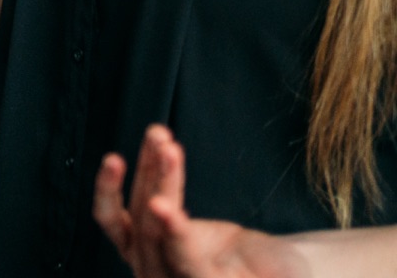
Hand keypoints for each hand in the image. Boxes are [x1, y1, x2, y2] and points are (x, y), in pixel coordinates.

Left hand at [93, 125, 309, 277]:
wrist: (262, 271)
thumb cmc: (283, 273)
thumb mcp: (287, 273)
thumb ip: (280, 272)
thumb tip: (288, 269)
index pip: (186, 266)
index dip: (176, 235)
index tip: (161, 204)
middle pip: (156, 233)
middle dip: (163, 184)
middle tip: (170, 145)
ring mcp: (147, 265)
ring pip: (135, 217)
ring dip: (146, 171)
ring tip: (158, 134)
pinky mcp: (137, 244)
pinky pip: (112, 218)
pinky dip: (109, 189)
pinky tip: (113, 161)